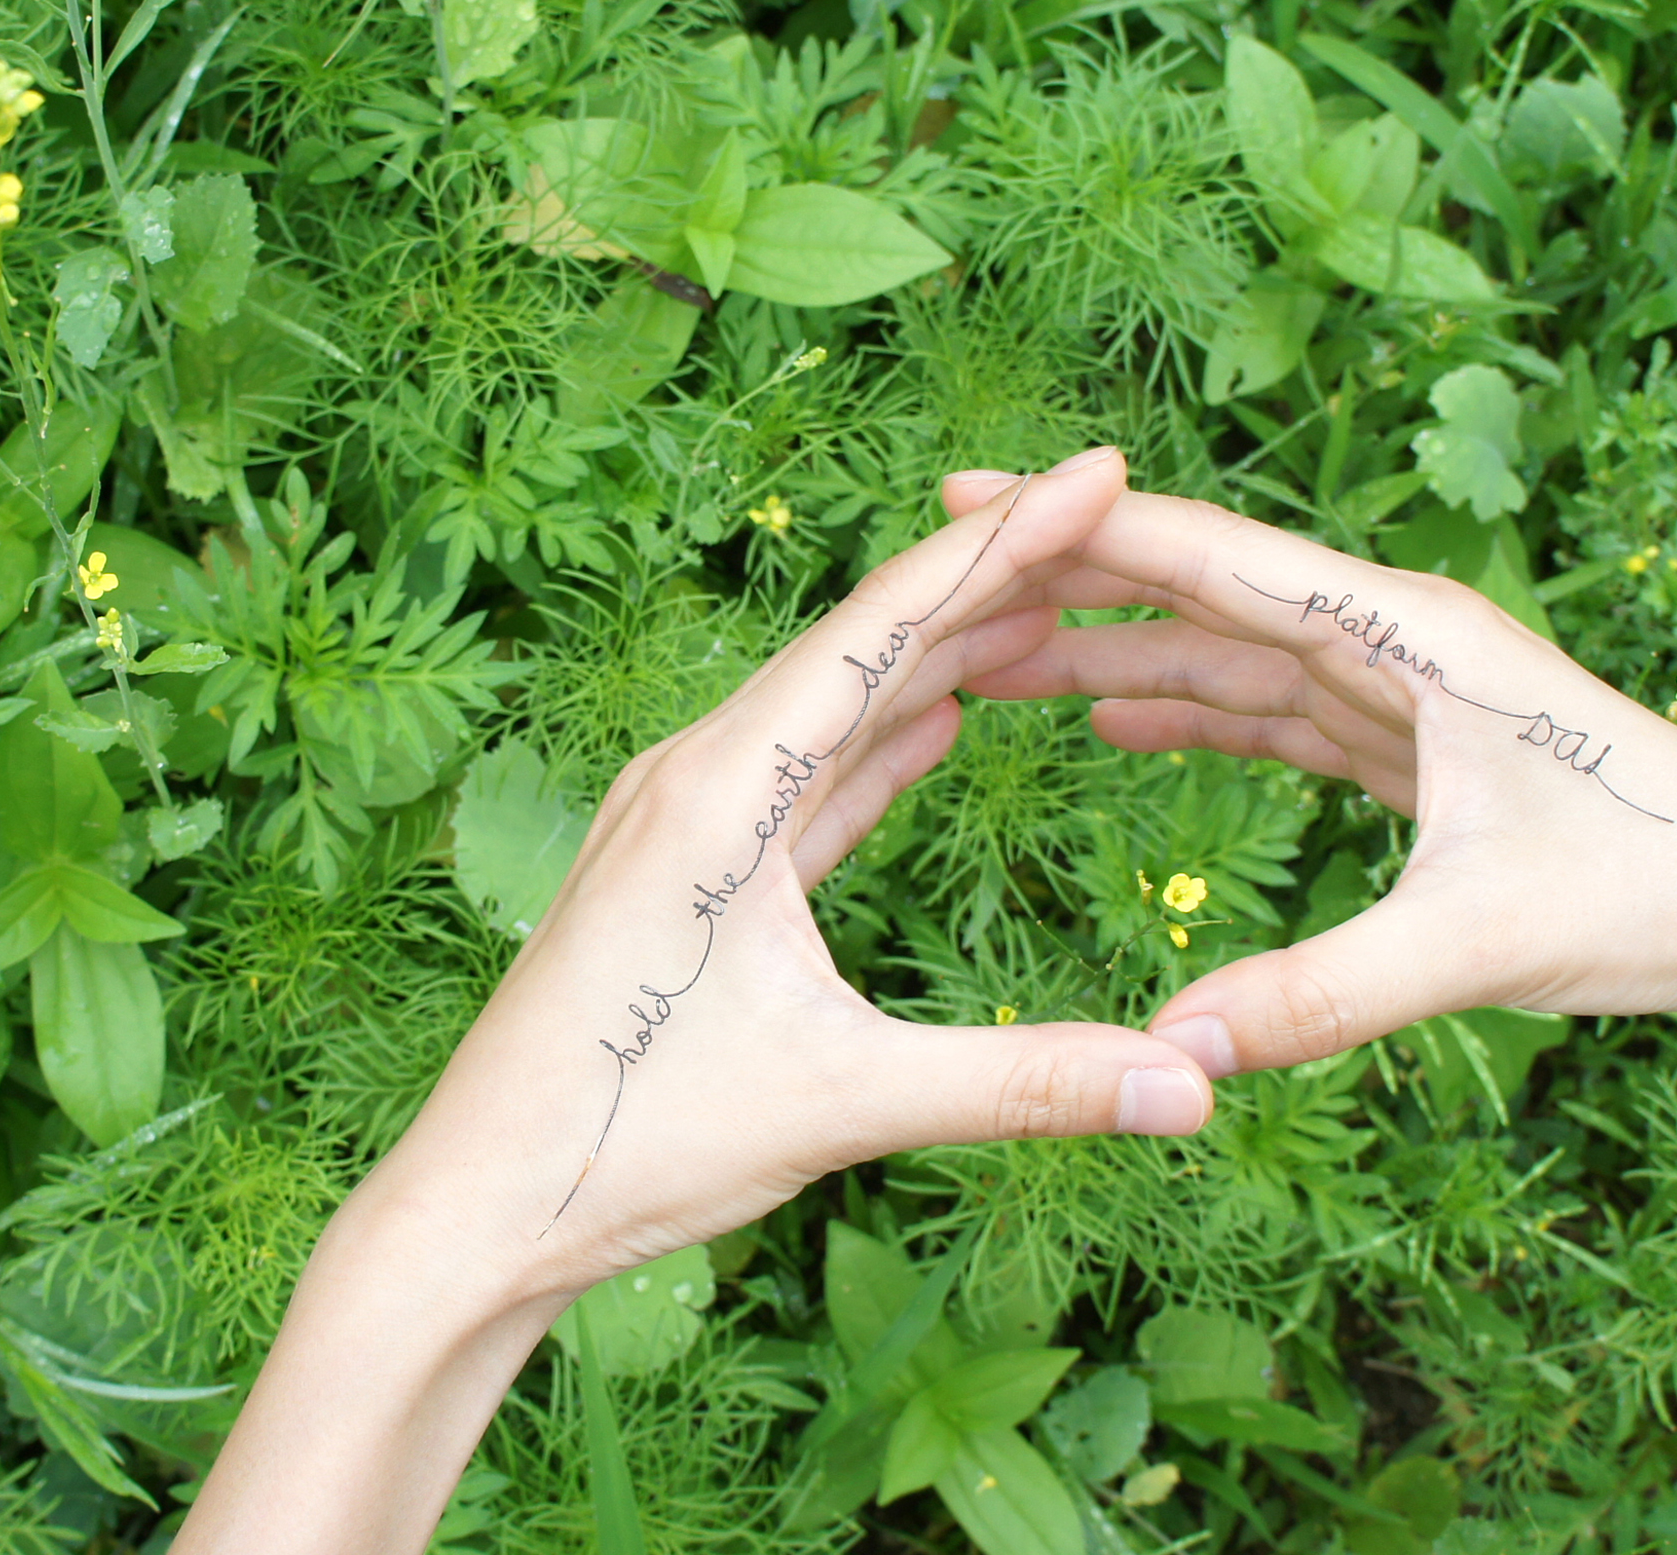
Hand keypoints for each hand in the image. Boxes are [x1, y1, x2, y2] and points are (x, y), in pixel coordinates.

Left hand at [385, 448, 1214, 1299]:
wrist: (479, 1210)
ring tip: (1051, 597)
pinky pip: (806, 778)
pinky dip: (883, 739)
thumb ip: (1026, 1084)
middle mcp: (693, 777)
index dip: (1004, 541)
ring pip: (835, 709)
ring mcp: (684, 822)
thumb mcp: (844, 1105)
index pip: (883, 631)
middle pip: (865, 645)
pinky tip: (941, 713)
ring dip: (943, 653)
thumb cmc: (628, 1149)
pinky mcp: (687, 874)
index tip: (1100, 466)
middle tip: (1109, 509)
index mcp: (718, 792)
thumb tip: (1197, 1086)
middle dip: (992, 573)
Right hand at [945, 482, 1676, 1504]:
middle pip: (1206, 590)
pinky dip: (1196, 713)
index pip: (1214, 562)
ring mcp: (1411, 691)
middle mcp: (1401, 638)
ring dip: (1121, 652)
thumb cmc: (1663, 898)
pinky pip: (1280, 714)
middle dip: (1074, 581)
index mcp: (1410, 633)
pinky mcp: (1422, 750)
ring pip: (1234, 653)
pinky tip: (1120, 719)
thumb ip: (1325, 993)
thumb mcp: (1483, 944)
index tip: (966, 502)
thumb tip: (1179, 1051)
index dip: (1080, 533)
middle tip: (940, 568)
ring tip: (995, 656)